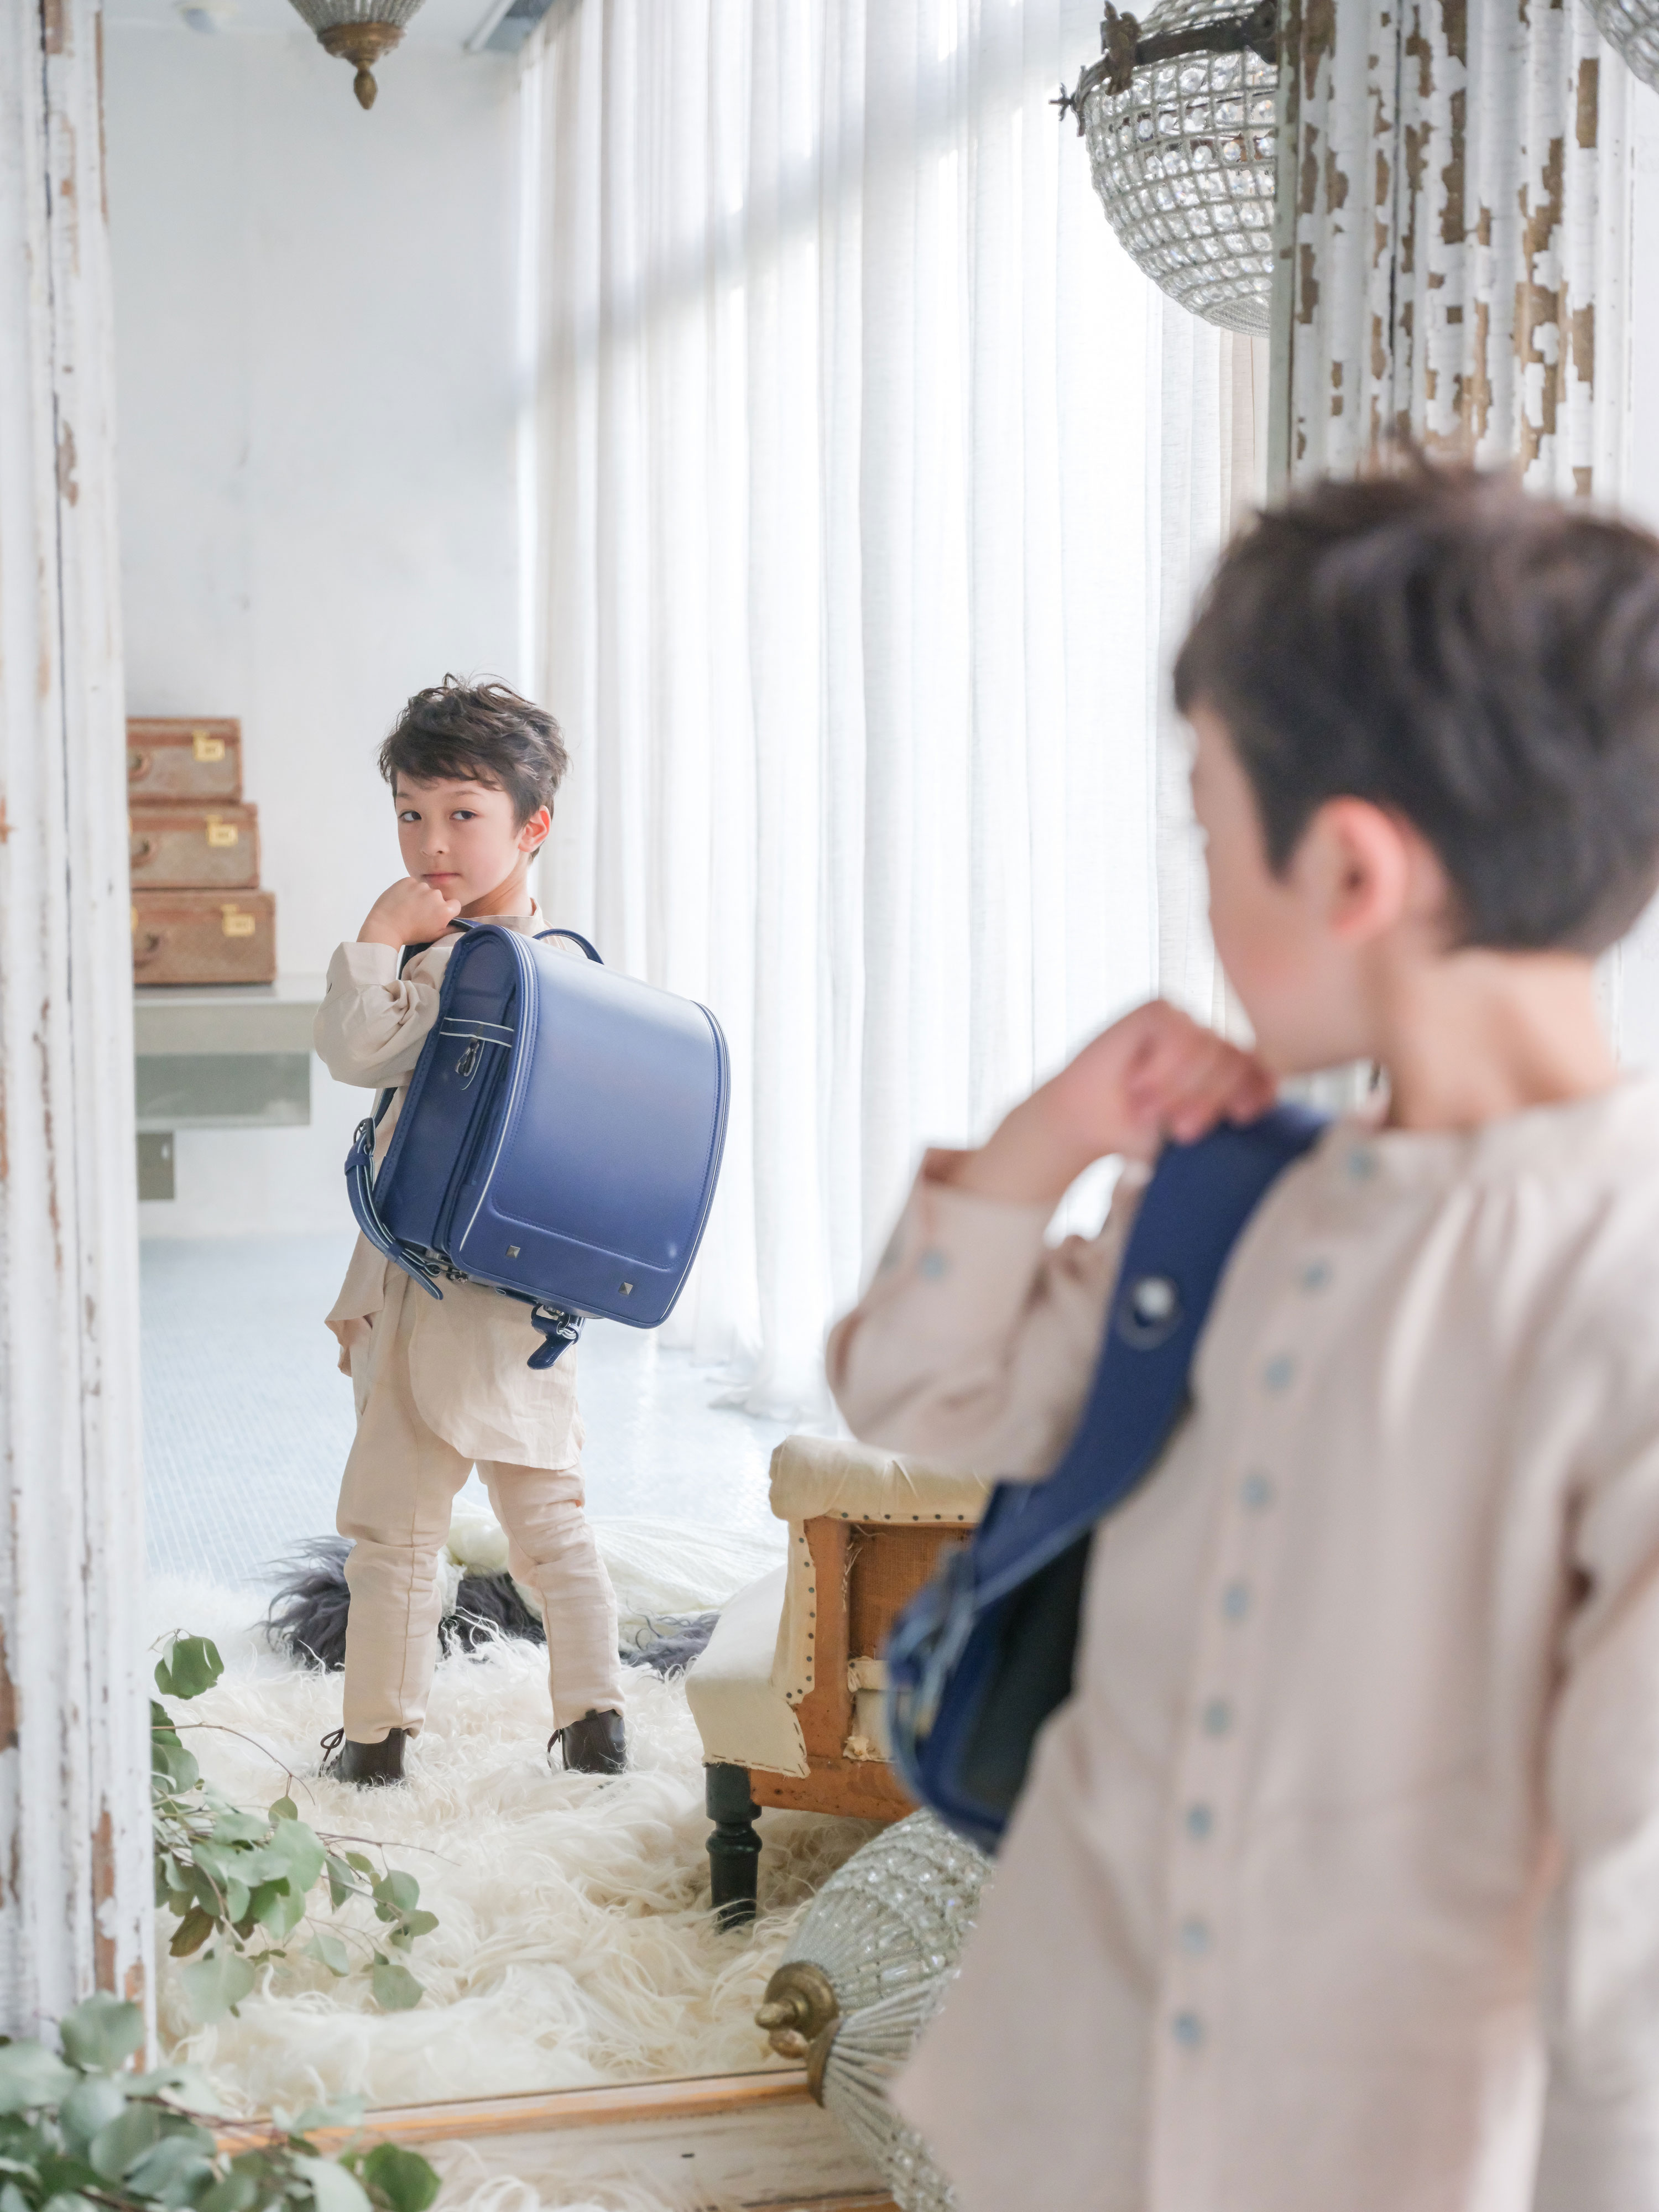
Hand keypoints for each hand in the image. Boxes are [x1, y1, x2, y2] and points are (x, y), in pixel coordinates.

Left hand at [357, 878, 462, 949]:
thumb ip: (451, 929)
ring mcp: (421, 886)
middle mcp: (436, 895)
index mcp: (444, 910)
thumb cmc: (410, 934)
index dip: (446, 910)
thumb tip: (462, 925)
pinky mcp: (407, 880)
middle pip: (438, 896)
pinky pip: (412, 883)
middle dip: (432, 903)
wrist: (385, 927)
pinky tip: (401, 900)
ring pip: (425, 889)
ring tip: (408, 907)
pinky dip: (408, 890)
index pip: (454, 904)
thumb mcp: (434, 936)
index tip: (436, 916)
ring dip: (419, 896)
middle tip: (418, 914)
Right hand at [932, 1001, 1274, 1203]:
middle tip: (1181, 1130)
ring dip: (1178, 1088)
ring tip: (1148, 1107)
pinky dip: (1163, 1067)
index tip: (1238, 1119)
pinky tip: (1138, 1082)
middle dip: (1208, 1100)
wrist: (1086, 1123)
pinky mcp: (1156, 1010)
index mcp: (1221, 1067)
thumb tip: (1266, 1106)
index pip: (1258, 1068)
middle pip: (1236, 1061)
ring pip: (1209, 1049)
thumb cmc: (1137, 1133)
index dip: (1257, 1091)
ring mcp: (1182, 1021)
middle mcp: (1206, 1039)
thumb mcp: (1188, 1129)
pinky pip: (1181, 1034)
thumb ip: (1224, 1112)